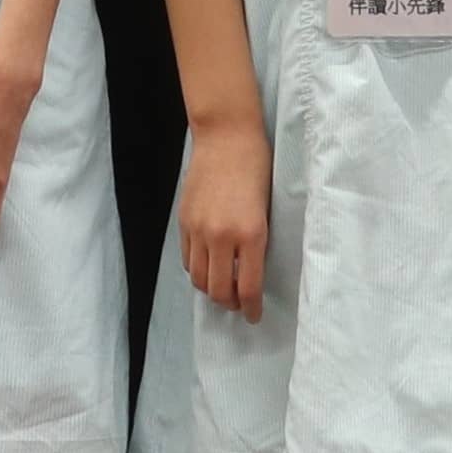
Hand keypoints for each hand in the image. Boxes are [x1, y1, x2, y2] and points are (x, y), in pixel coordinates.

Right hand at [177, 124, 272, 321]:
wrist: (226, 137)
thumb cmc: (257, 167)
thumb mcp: (267, 209)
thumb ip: (257, 242)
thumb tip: (249, 272)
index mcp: (251, 234)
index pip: (248, 287)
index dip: (250, 308)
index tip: (254, 316)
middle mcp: (221, 236)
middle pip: (219, 290)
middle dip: (230, 303)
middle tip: (238, 304)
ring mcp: (198, 229)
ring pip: (199, 278)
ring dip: (211, 290)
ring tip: (222, 289)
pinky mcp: (183, 221)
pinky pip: (187, 259)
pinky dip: (197, 270)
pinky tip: (207, 267)